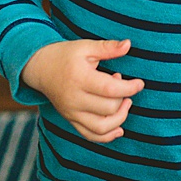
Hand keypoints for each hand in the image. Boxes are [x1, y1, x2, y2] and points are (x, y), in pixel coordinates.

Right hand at [21, 39, 145, 143]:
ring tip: (124, 104)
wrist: (40, 69)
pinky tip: (119, 129)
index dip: (130, 88)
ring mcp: (71, 113)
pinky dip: (106, 136)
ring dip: (120, 118)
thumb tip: (128, 44)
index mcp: (80, 79)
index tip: (140, 83)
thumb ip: (108, 47)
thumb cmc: (65, 56)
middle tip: (122, 84)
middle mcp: (74, 100)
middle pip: (108, 108)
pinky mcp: (71, 120)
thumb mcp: (85, 46)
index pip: (110, 89)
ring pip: (101, 128)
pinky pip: (89, 135)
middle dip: (124, 98)